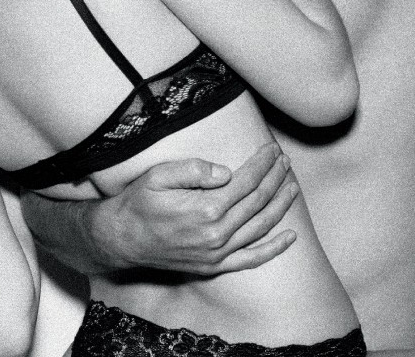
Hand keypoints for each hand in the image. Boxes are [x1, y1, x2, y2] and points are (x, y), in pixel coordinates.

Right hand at [91, 143, 297, 274]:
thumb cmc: (139, 203)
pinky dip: (273, 248)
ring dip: (281, 205)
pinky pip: (251, 259)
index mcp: (206, 209)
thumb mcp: (159, 176)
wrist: (121, 240)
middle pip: (258, 201)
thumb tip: (228, 172)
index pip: (247, 181)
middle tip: (285, 161)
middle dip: (275, 178)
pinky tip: (290, 237)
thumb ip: (194, 169)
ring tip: (293, 186)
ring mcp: (217, 253)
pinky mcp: (214, 266)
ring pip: (261, 226)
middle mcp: (217, 234)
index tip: (273, 149)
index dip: (263, 163)